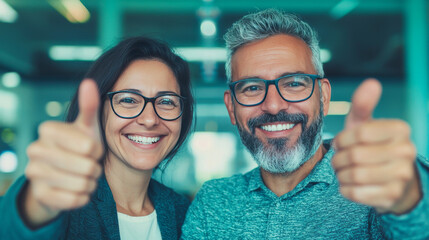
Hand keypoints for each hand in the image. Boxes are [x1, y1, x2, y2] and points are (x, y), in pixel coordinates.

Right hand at [23, 79, 103, 225]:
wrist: (60, 175)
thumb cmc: (78, 147)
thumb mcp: (86, 127)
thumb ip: (89, 107)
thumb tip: (89, 83)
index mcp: (47, 130)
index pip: (90, 147)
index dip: (97, 151)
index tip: (89, 149)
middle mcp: (34, 149)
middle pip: (87, 167)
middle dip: (94, 168)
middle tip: (88, 165)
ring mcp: (33, 173)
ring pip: (82, 184)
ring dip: (90, 183)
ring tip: (83, 176)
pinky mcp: (39, 195)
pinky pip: (75, 200)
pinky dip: (83, 197)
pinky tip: (77, 189)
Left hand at [332, 78, 420, 214]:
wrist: (391, 179)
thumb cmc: (372, 146)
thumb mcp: (365, 125)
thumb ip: (363, 105)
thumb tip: (371, 82)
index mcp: (401, 129)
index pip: (359, 133)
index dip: (341, 139)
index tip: (339, 143)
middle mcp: (407, 152)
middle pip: (354, 155)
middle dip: (338, 158)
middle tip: (338, 160)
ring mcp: (402, 176)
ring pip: (354, 175)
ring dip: (340, 174)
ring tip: (343, 171)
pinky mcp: (392, 196)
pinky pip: (355, 193)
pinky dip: (344, 188)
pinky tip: (349, 183)